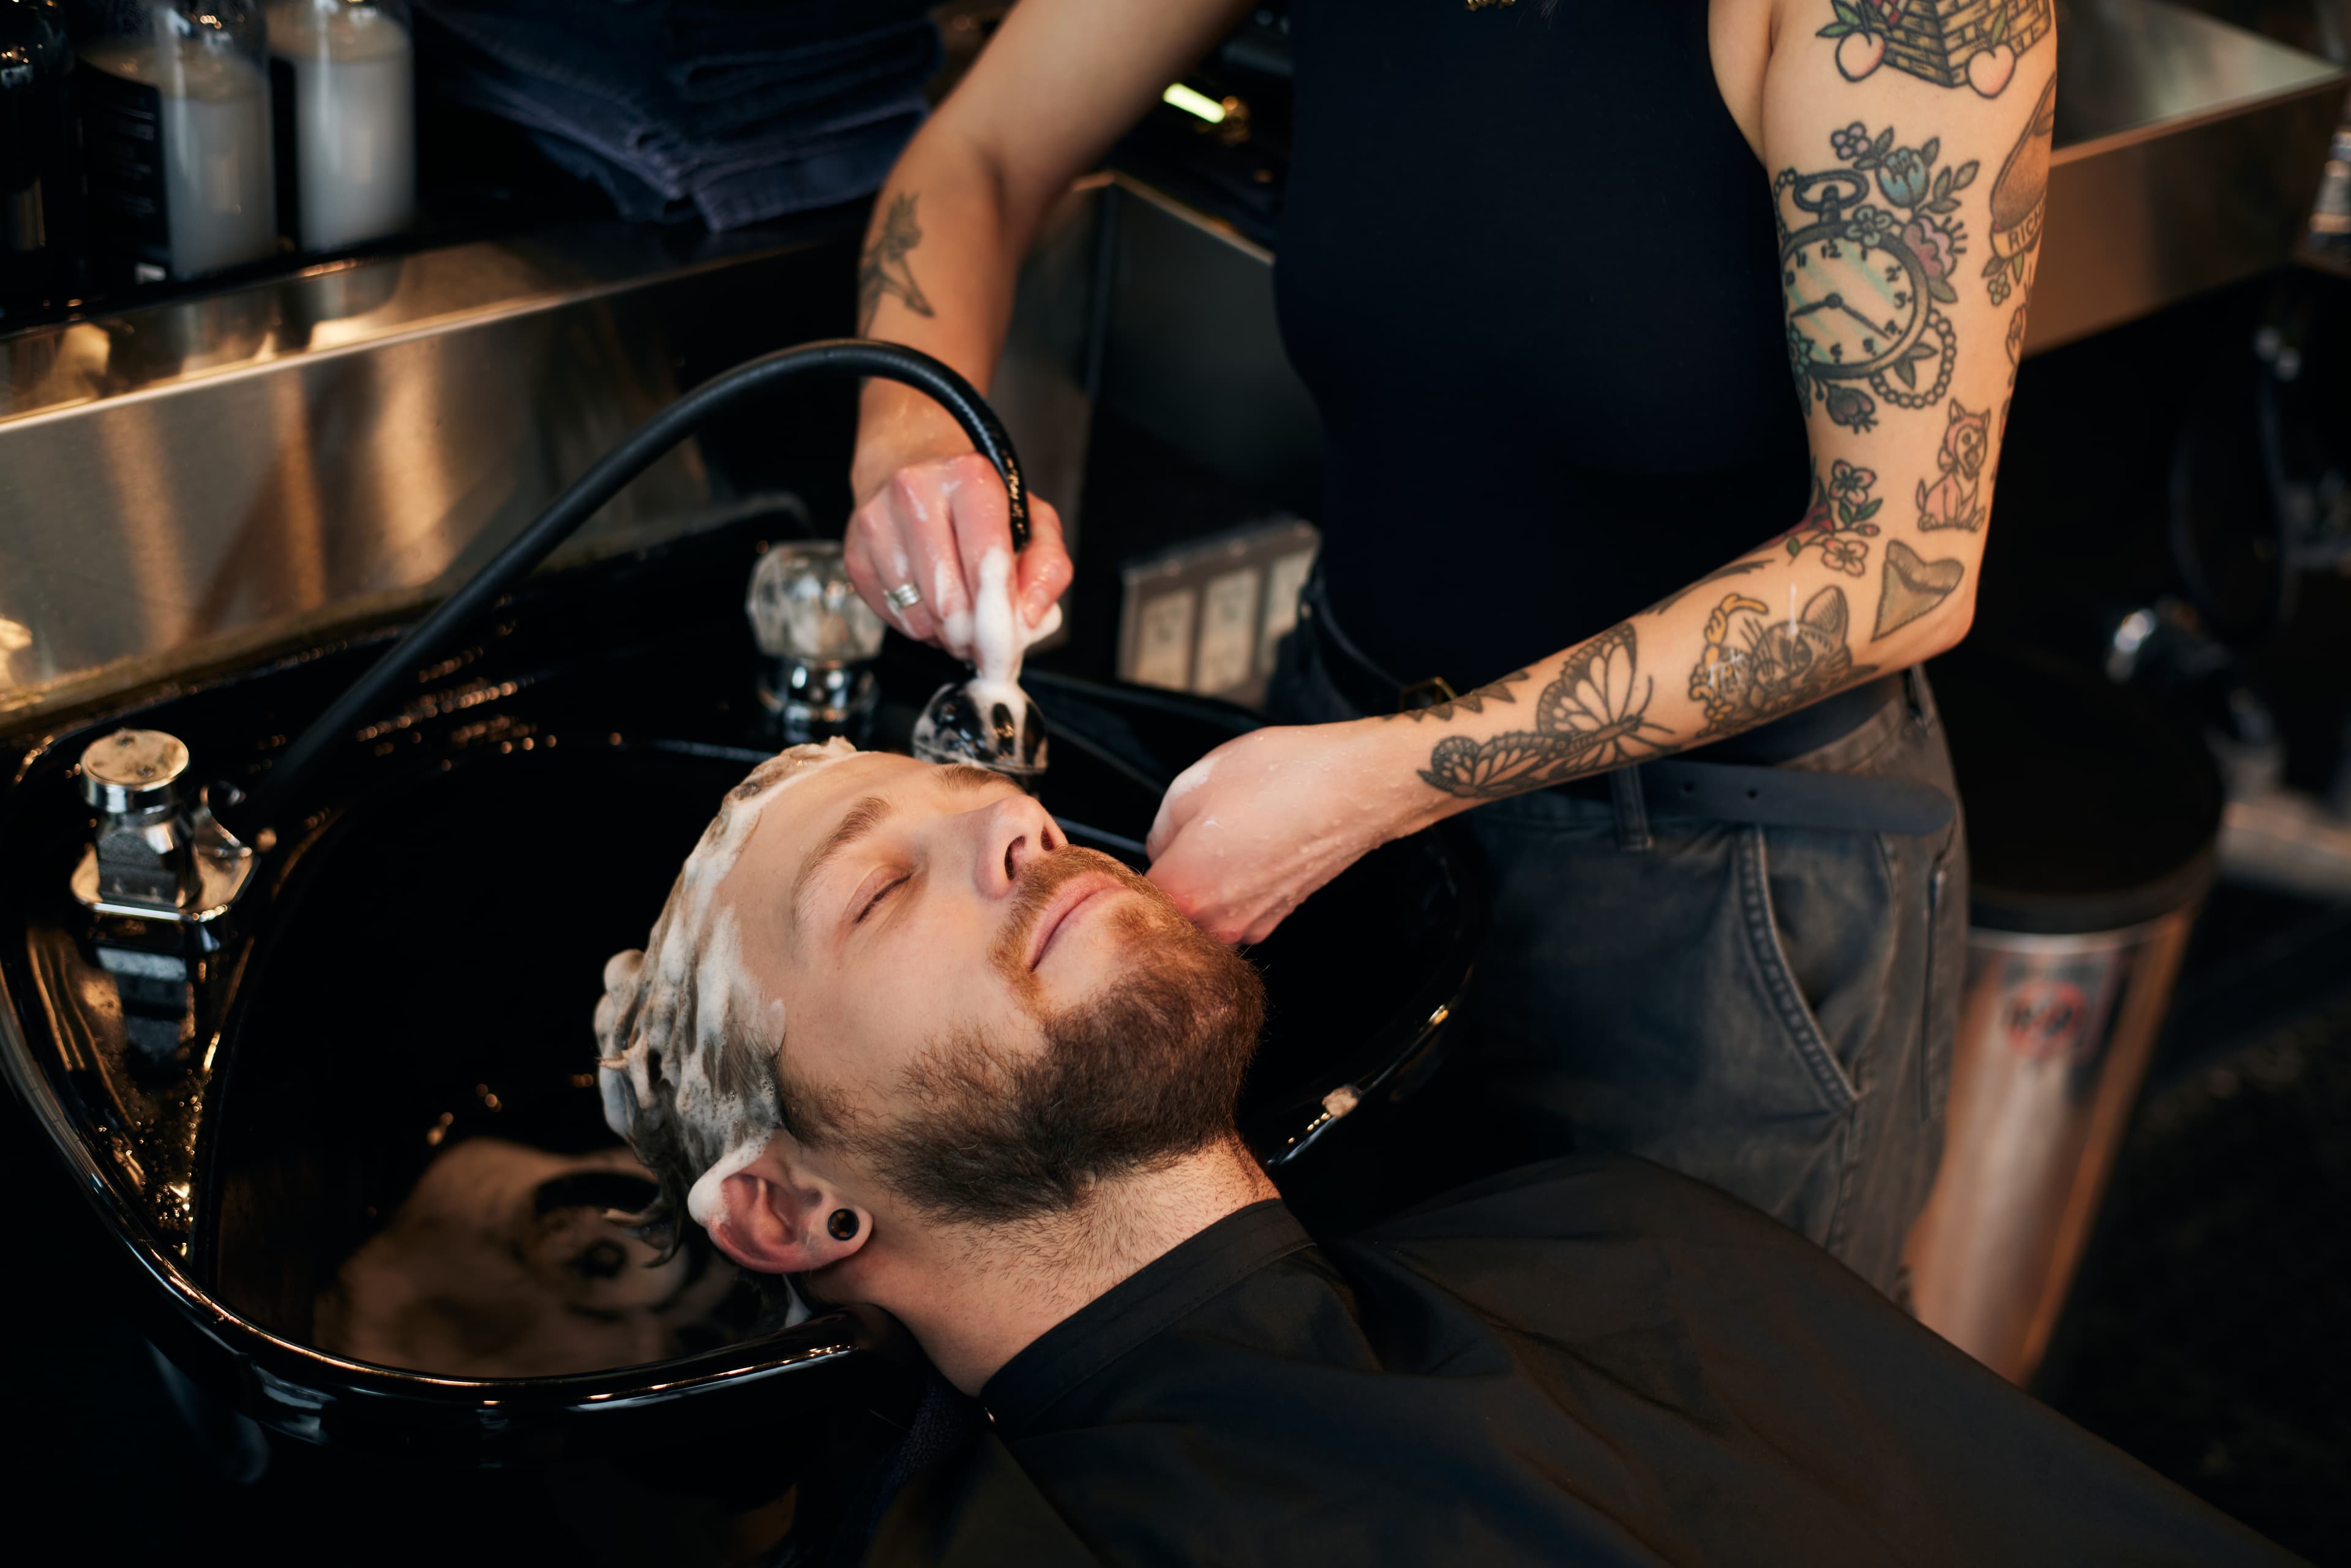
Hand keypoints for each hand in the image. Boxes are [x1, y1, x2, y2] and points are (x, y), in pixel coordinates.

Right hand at [843, 452, 1071, 662]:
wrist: (910, 462)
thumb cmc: (976, 498)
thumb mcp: (1032, 519)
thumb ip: (1047, 568)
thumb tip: (1028, 620)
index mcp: (968, 477)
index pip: (986, 565)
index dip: (1001, 619)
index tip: (1009, 648)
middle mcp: (914, 492)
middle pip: (948, 602)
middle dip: (972, 636)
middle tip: (985, 639)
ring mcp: (876, 522)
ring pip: (918, 618)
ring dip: (945, 634)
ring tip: (960, 614)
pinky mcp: (854, 552)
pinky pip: (892, 619)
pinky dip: (919, 626)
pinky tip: (931, 603)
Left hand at [1146, 720, 1425, 944]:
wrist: (1359, 786)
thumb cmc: (1283, 778)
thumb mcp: (1193, 782)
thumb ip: (1160, 826)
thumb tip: (1160, 846)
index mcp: (1184, 891)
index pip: (1128, 901)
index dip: (1125, 873)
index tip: (1135, 854)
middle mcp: (1217, 923)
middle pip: (1167, 913)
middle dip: (1167, 880)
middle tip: (1183, 838)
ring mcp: (1253, 924)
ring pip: (1205, 911)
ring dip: (1205, 882)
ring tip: (1226, 837)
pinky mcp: (1280, 915)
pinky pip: (1238, 906)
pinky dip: (1238, 882)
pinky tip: (1253, 845)